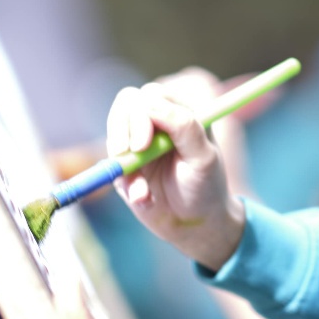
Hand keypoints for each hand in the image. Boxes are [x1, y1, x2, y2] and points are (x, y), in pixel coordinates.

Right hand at [107, 70, 244, 269]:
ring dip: (123, 164)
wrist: (195, 223)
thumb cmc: (206, 186)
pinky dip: (125, 184)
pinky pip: (112, 165)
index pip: (151, 95)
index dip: (141, 115)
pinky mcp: (125, 164)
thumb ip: (185, 127)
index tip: (143, 145)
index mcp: (180, 112)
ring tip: (143, 192)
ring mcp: (138, 141)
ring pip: (114, 134)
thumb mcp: (204, 157)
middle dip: (122, 129)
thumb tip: (150, 104)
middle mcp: (157, 122)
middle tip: (129, 154)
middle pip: (126, 104)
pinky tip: (144, 199)